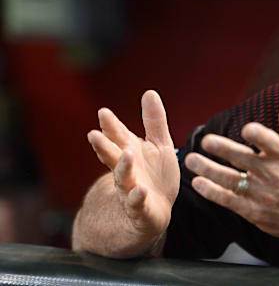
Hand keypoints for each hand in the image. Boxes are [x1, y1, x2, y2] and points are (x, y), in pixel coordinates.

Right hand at [87, 90, 179, 238]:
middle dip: (104, 146)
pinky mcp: (141, 209)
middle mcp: (127, 170)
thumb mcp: (159, 144)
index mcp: (130, 152)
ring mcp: (131, 189)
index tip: (103, 113)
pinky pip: (137, 203)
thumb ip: (154, 121)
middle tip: (95, 134)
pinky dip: (138, 197)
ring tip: (127, 154)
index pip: (118, 137)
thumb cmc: (155, 175)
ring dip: (123, 167)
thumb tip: (149, 92)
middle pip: (113, 156)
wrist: (155, 210)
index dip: (111, 126)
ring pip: (123, 178)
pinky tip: (141, 190)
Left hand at [185, 92, 278, 240]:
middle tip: (206, 141)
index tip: (247, 129)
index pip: (271, 142)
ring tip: (191, 160)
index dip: (259, 136)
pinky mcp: (254, 211)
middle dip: (224, 150)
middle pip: (244, 160)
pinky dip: (213, 192)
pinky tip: (198, 183)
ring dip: (209, 170)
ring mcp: (262, 194)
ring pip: (231, 181)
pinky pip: (229, 201)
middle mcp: (272, 173)